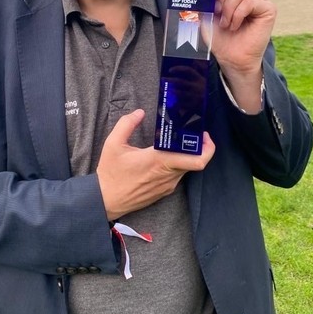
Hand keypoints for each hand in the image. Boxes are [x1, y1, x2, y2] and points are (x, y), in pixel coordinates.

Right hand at [97, 109, 214, 220]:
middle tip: (196, 135)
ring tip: (179, 143)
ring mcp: (167, 185)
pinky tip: (167, 157)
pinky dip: (178, 165)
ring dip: (187, 156)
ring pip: (187, 169)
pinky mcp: (164, 192)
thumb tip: (139, 113)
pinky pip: (177, 176)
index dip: (206, 147)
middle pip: (197, 163)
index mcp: (159, 161)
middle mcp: (168, 175)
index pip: (196, 160)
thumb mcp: (113, 144)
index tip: (202, 134)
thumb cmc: (110, 173)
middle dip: (201, 148)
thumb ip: (126, 124)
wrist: (106, 200)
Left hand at [202, 0, 275, 111]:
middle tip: (216, 10)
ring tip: (226, 23)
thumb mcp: (205, 15)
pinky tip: (235, 25)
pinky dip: (238, 13)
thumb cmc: (219, 38)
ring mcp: (259, 0)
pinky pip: (250, 1)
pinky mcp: (268, 10)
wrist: (230, 59)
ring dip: (229, 7)